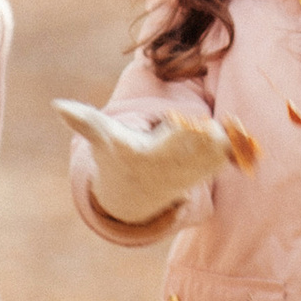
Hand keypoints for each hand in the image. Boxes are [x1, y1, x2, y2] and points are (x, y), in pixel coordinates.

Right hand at [55, 99, 231, 224]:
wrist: (134, 195)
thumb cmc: (117, 157)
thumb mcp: (101, 140)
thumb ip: (84, 121)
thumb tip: (56, 105)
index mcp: (150, 155)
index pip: (169, 142)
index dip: (180, 131)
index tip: (181, 121)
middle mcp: (173, 166)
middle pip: (196, 148)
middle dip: (206, 136)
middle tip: (211, 126)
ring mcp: (192, 171)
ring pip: (215, 154)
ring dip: (225, 141)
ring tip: (234, 126)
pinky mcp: (205, 170)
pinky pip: (226, 158)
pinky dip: (237, 149)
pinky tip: (245, 136)